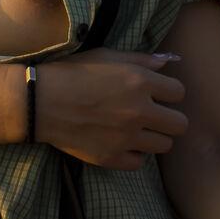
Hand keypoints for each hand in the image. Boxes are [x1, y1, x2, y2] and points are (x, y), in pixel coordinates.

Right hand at [34, 49, 188, 169]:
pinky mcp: (112, 157)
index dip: (169, 93)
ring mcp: (127, 137)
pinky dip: (133, 154)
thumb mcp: (107, 56)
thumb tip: (169, 61)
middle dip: (169, 119)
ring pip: (164, 146)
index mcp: (141, 82)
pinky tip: (122, 143)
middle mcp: (139, 111)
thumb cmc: (72, 72)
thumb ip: (141, 59)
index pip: (179, 92)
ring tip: (137, 130)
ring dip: (154, 138)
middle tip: (154, 117)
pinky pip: (139, 162)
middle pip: (180, 124)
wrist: (40, 101)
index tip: (157, 94)